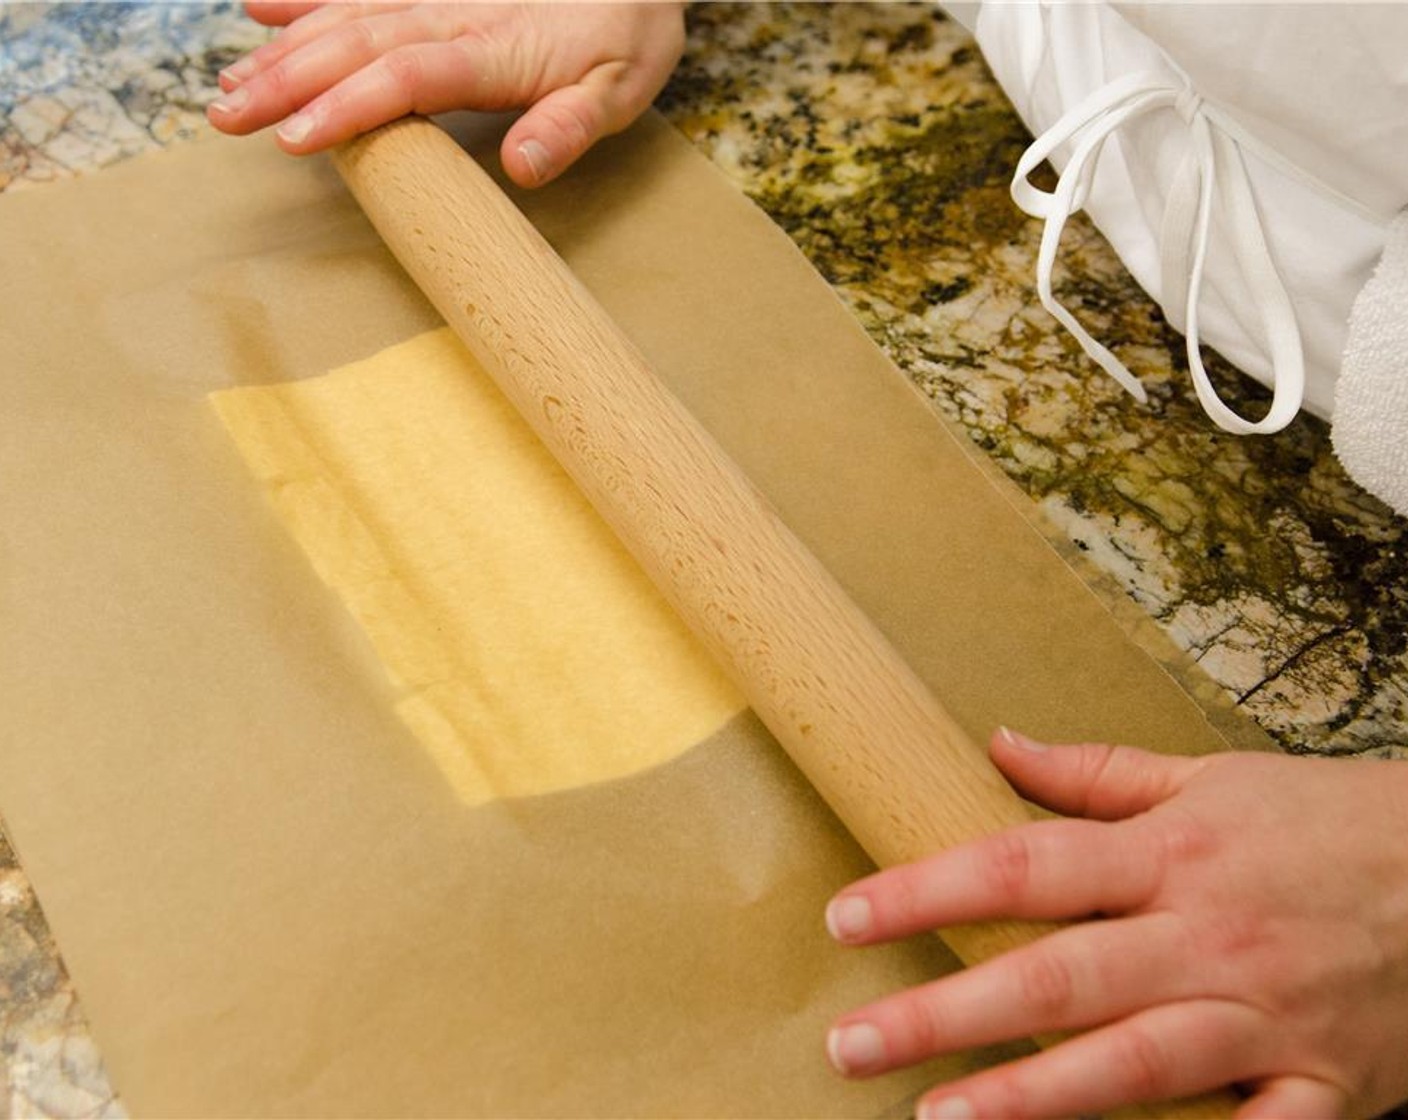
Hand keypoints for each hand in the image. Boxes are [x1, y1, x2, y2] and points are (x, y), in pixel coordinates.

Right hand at [206, 2, 684, 185]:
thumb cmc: (625, 32)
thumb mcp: (619, 88)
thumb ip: (568, 127)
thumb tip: (523, 168)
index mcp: (492, 49)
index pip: (405, 78)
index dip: (347, 107)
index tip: (293, 138)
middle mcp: (450, 14)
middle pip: (355, 46)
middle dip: (285, 81)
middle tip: (224, 117)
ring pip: (344, 16)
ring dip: (283, 49)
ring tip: (228, 82)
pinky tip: (259, 8)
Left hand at [825, 728, 1407, 1118]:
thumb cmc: (1323, 821)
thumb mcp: (1211, 778)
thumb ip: (1096, 775)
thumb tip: (995, 745)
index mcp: (1170, 853)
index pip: (1023, 865)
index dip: (927, 891)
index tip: (847, 918)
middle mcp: (1206, 934)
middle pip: (1057, 975)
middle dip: (947, 1013)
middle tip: (851, 1045)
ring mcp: (1265, 1016)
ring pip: (1135, 1064)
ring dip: (1033, 1099)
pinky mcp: (1325, 1085)